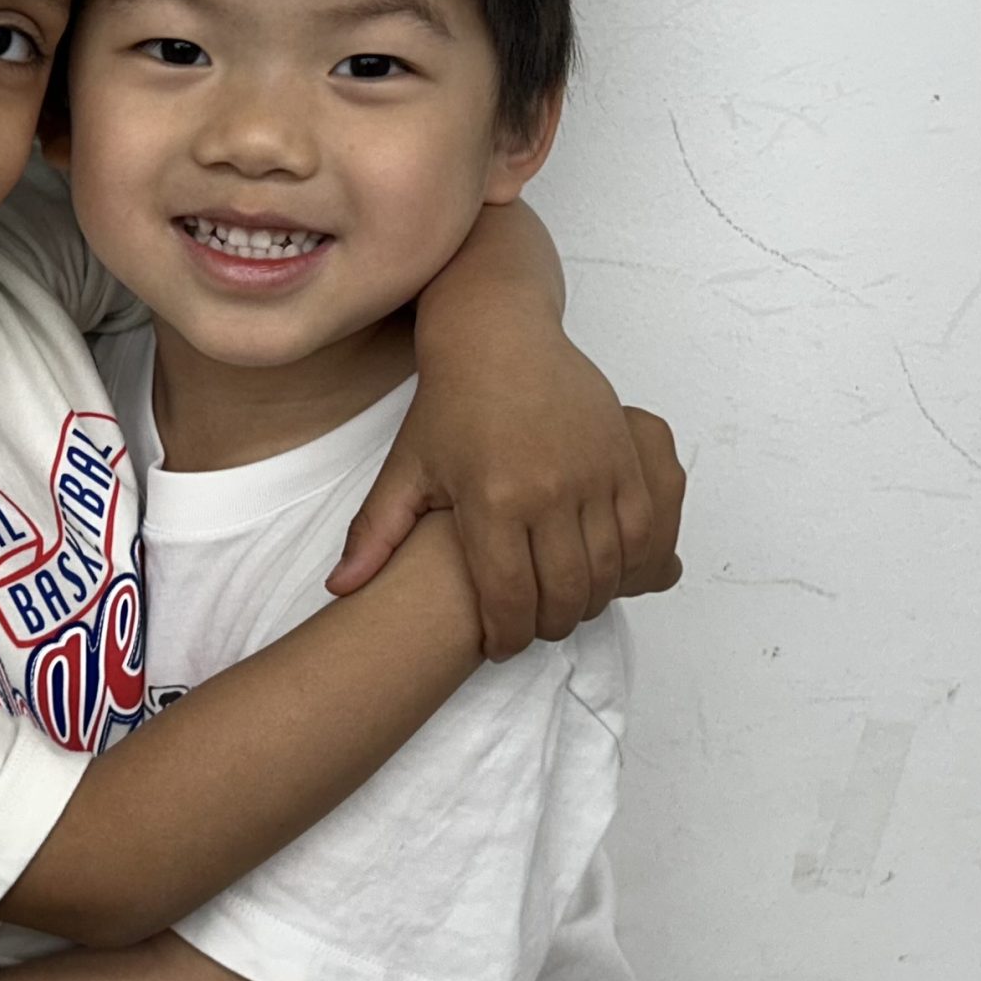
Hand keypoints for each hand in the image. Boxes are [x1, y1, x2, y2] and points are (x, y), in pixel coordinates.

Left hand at [329, 327, 684, 659]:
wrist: (499, 335)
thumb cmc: (449, 404)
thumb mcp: (406, 469)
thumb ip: (374, 534)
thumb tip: (340, 588)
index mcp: (491, 500)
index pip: (508, 598)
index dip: (506, 635)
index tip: (497, 644)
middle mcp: (547, 490)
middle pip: (564, 595)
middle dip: (548, 627)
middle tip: (532, 629)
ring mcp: (593, 473)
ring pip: (607, 570)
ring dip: (588, 600)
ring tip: (563, 604)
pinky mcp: (624, 458)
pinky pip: (640, 532)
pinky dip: (626, 564)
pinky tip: (599, 571)